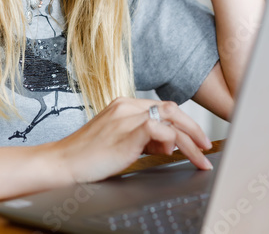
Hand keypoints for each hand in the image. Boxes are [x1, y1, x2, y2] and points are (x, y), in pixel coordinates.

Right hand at [46, 98, 212, 184]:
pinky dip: (170, 140)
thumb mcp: (119, 142)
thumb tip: (167, 144)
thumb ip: (143, 138)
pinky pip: (159, 129)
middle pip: (172, 109)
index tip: (196, 139)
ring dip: (190, 139)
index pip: (163, 108)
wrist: (62, 163)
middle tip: (206, 146)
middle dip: (194, 128)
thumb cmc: (87, 157)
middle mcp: (127, 106)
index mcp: (124, 105)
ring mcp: (126, 117)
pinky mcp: (126, 132)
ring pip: (170, 119)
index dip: (184, 123)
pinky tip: (171, 153)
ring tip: (200, 157)